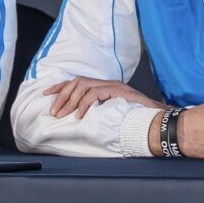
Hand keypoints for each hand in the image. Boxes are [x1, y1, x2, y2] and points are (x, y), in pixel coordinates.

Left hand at [41, 77, 162, 119]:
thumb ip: (98, 112)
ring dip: (70, 100)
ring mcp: (113, 86)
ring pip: (83, 86)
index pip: (77, 81)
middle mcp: (107, 83)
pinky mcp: (119, 91)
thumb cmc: (136, 118)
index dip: (60, 87)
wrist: (157, 118)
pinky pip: (96, 93)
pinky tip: (80, 115)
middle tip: (54, 112)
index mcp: (104, 86)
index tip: (46, 95)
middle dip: (62, 96)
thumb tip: (78, 121)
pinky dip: (85, 104)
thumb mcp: (112, 113)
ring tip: (63, 114)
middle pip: (77, 81)